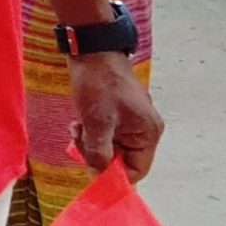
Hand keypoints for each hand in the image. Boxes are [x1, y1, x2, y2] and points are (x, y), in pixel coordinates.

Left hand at [70, 52, 162, 179]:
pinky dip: (91, 132)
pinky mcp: (118, 114)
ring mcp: (131, 121)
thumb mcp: (97, 122)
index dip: (113, 174)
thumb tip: (98, 175)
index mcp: (148, 133)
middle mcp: (144, 130)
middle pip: (122, 159)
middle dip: (98, 154)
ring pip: (111, 147)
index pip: (136, 170)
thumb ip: (99, 152)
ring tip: (77, 128)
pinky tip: (78, 122)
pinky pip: (106, 133)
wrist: (92, 51)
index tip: (90, 167)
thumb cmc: (99, 83)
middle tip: (79, 140)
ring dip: (91, 142)